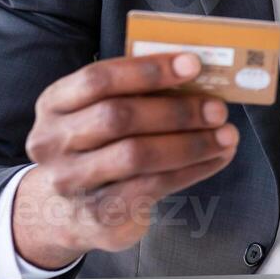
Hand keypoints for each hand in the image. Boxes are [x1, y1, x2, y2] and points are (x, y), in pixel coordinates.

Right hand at [12, 53, 239, 269]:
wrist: (63, 214)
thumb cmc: (95, 149)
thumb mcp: (97, 115)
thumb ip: (134, 95)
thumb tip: (196, 78)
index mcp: (54, 105)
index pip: (98, 79)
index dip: (148, 70)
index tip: (193, 64)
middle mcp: (54, 143)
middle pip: (119, 117)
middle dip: (176, 111)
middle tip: (217, 109)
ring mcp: (71, 182)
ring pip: (137, 155)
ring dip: (191, 143)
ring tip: (226, 135)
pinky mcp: (97, 213)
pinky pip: (151, 186)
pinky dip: (192, 170)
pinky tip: (215, 159)